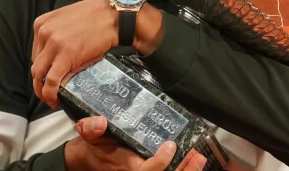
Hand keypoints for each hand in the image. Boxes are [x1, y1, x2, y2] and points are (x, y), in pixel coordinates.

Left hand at [31, 0, 163, 106]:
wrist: (113, 16)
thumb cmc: (96, 14)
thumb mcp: (66, 16)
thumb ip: (56, 31)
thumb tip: (56, 50)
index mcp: (42, 23)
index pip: (35, 51)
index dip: (42, 66)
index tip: (49, 74)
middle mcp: (44, 33)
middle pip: (36, 64)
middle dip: (40, 80)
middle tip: (48, 90)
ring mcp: (53, 45)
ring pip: (39, 74)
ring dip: (42, 90)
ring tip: (51, 99)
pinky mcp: (66, 57)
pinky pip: (52, 80)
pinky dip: (50, 93)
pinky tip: (54, 100)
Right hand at [65, 116, 207, 170]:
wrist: (90, 160)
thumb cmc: (94, 147)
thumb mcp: (88, 135)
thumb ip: (91, 128)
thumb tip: (100, 122)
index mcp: (127, 166)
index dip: (160, 162)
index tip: (171, 145)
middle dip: (183, 170)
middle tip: (197, 156)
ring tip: (200, 158)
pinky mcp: (150, 170)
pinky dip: (183, 169)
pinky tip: (194, 162)